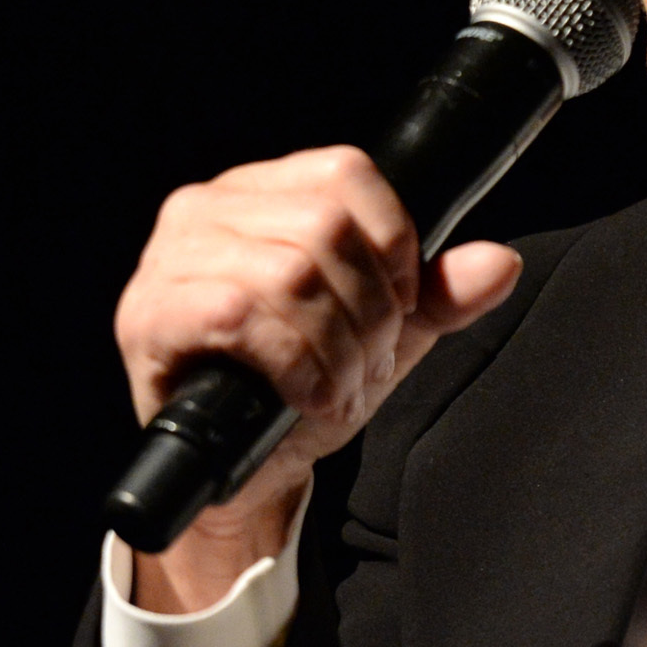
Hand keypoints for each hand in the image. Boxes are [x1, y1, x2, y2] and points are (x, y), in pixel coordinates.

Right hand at [113, 145, 522, 608]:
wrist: (245, 474)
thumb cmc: (300, 387)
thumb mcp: (385, 334)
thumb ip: (442, 296)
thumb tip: (499, 263)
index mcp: (259, 192)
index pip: (345, 172)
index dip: (394, 243)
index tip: (401, 305)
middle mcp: (204, 210)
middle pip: (324, 226)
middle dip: (367, 311)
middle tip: (365, 363)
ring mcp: (167, 261)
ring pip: (289, 271)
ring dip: (334, 346)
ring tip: (337, 384)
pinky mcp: (147, 316)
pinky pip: (238, 314)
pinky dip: (293, 364)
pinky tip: (305, 395)